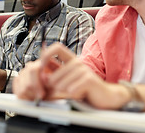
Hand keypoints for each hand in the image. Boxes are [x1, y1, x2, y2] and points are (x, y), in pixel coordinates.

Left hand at [13, 43, 129, 109]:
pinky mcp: (88, 79)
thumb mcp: (68, 79)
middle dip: (53, 87)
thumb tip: (40, 72)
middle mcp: (77, 62)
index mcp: (71, 59)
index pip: (56, 47)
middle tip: (60, 91)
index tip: (42, 66)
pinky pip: (71, 90)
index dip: (46, 55)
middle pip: (54, 75)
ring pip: (61, 85)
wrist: (105, 96)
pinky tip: (80, 94)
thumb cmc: (85, 88)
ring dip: (64, 93)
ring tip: (73, 92)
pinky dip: (73, 96)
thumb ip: (55, 74)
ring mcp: (83, 70)